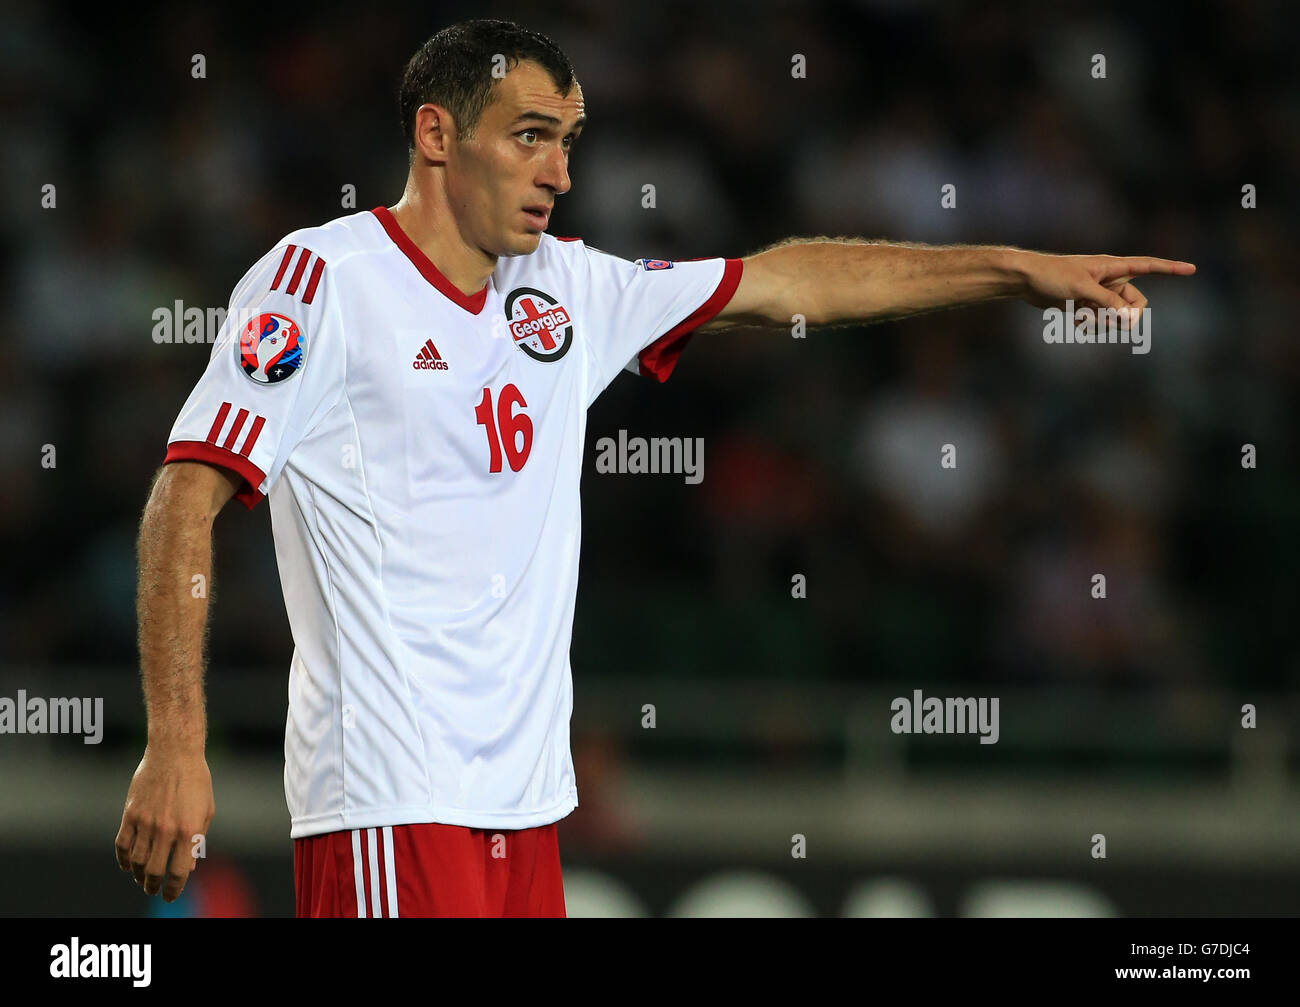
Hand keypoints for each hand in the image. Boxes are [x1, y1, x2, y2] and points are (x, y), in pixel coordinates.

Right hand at [115, 744, 214, 902]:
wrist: (174, 754)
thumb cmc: (196, 782)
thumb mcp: (206, 811)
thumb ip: (197, 840)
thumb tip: (190, 868)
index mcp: (189, 830)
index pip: (179, 871)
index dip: (173, 889)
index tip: (169, 896)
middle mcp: (166, 829)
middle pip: (155, 871)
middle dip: (153, 886)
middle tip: (153, 890)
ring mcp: (146, 822)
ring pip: (137, 861)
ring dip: (138, 875)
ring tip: (143, 879)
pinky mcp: (130, 814)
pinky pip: (122, 845)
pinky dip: (123, 860)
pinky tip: (128, 865)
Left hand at [1016, 252, 1195, 324]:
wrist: (1025, 280)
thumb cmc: (1052, 276)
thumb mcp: (1082, 290)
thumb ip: (1108, 303)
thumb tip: (1130, 318)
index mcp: (1113, 268)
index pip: (1148, 266)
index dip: (1170, 268)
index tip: (1192, 269)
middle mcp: (1110, 280)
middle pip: (1135, 303)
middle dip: (1125, 316)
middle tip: (1109, 321)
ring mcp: (1099, 295)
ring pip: (1117, 316)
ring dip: (1104, 323)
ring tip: (1082, 316)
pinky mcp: (1087, 306)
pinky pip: (1101, 322)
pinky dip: (1092, 325)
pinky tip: (1075, 320)